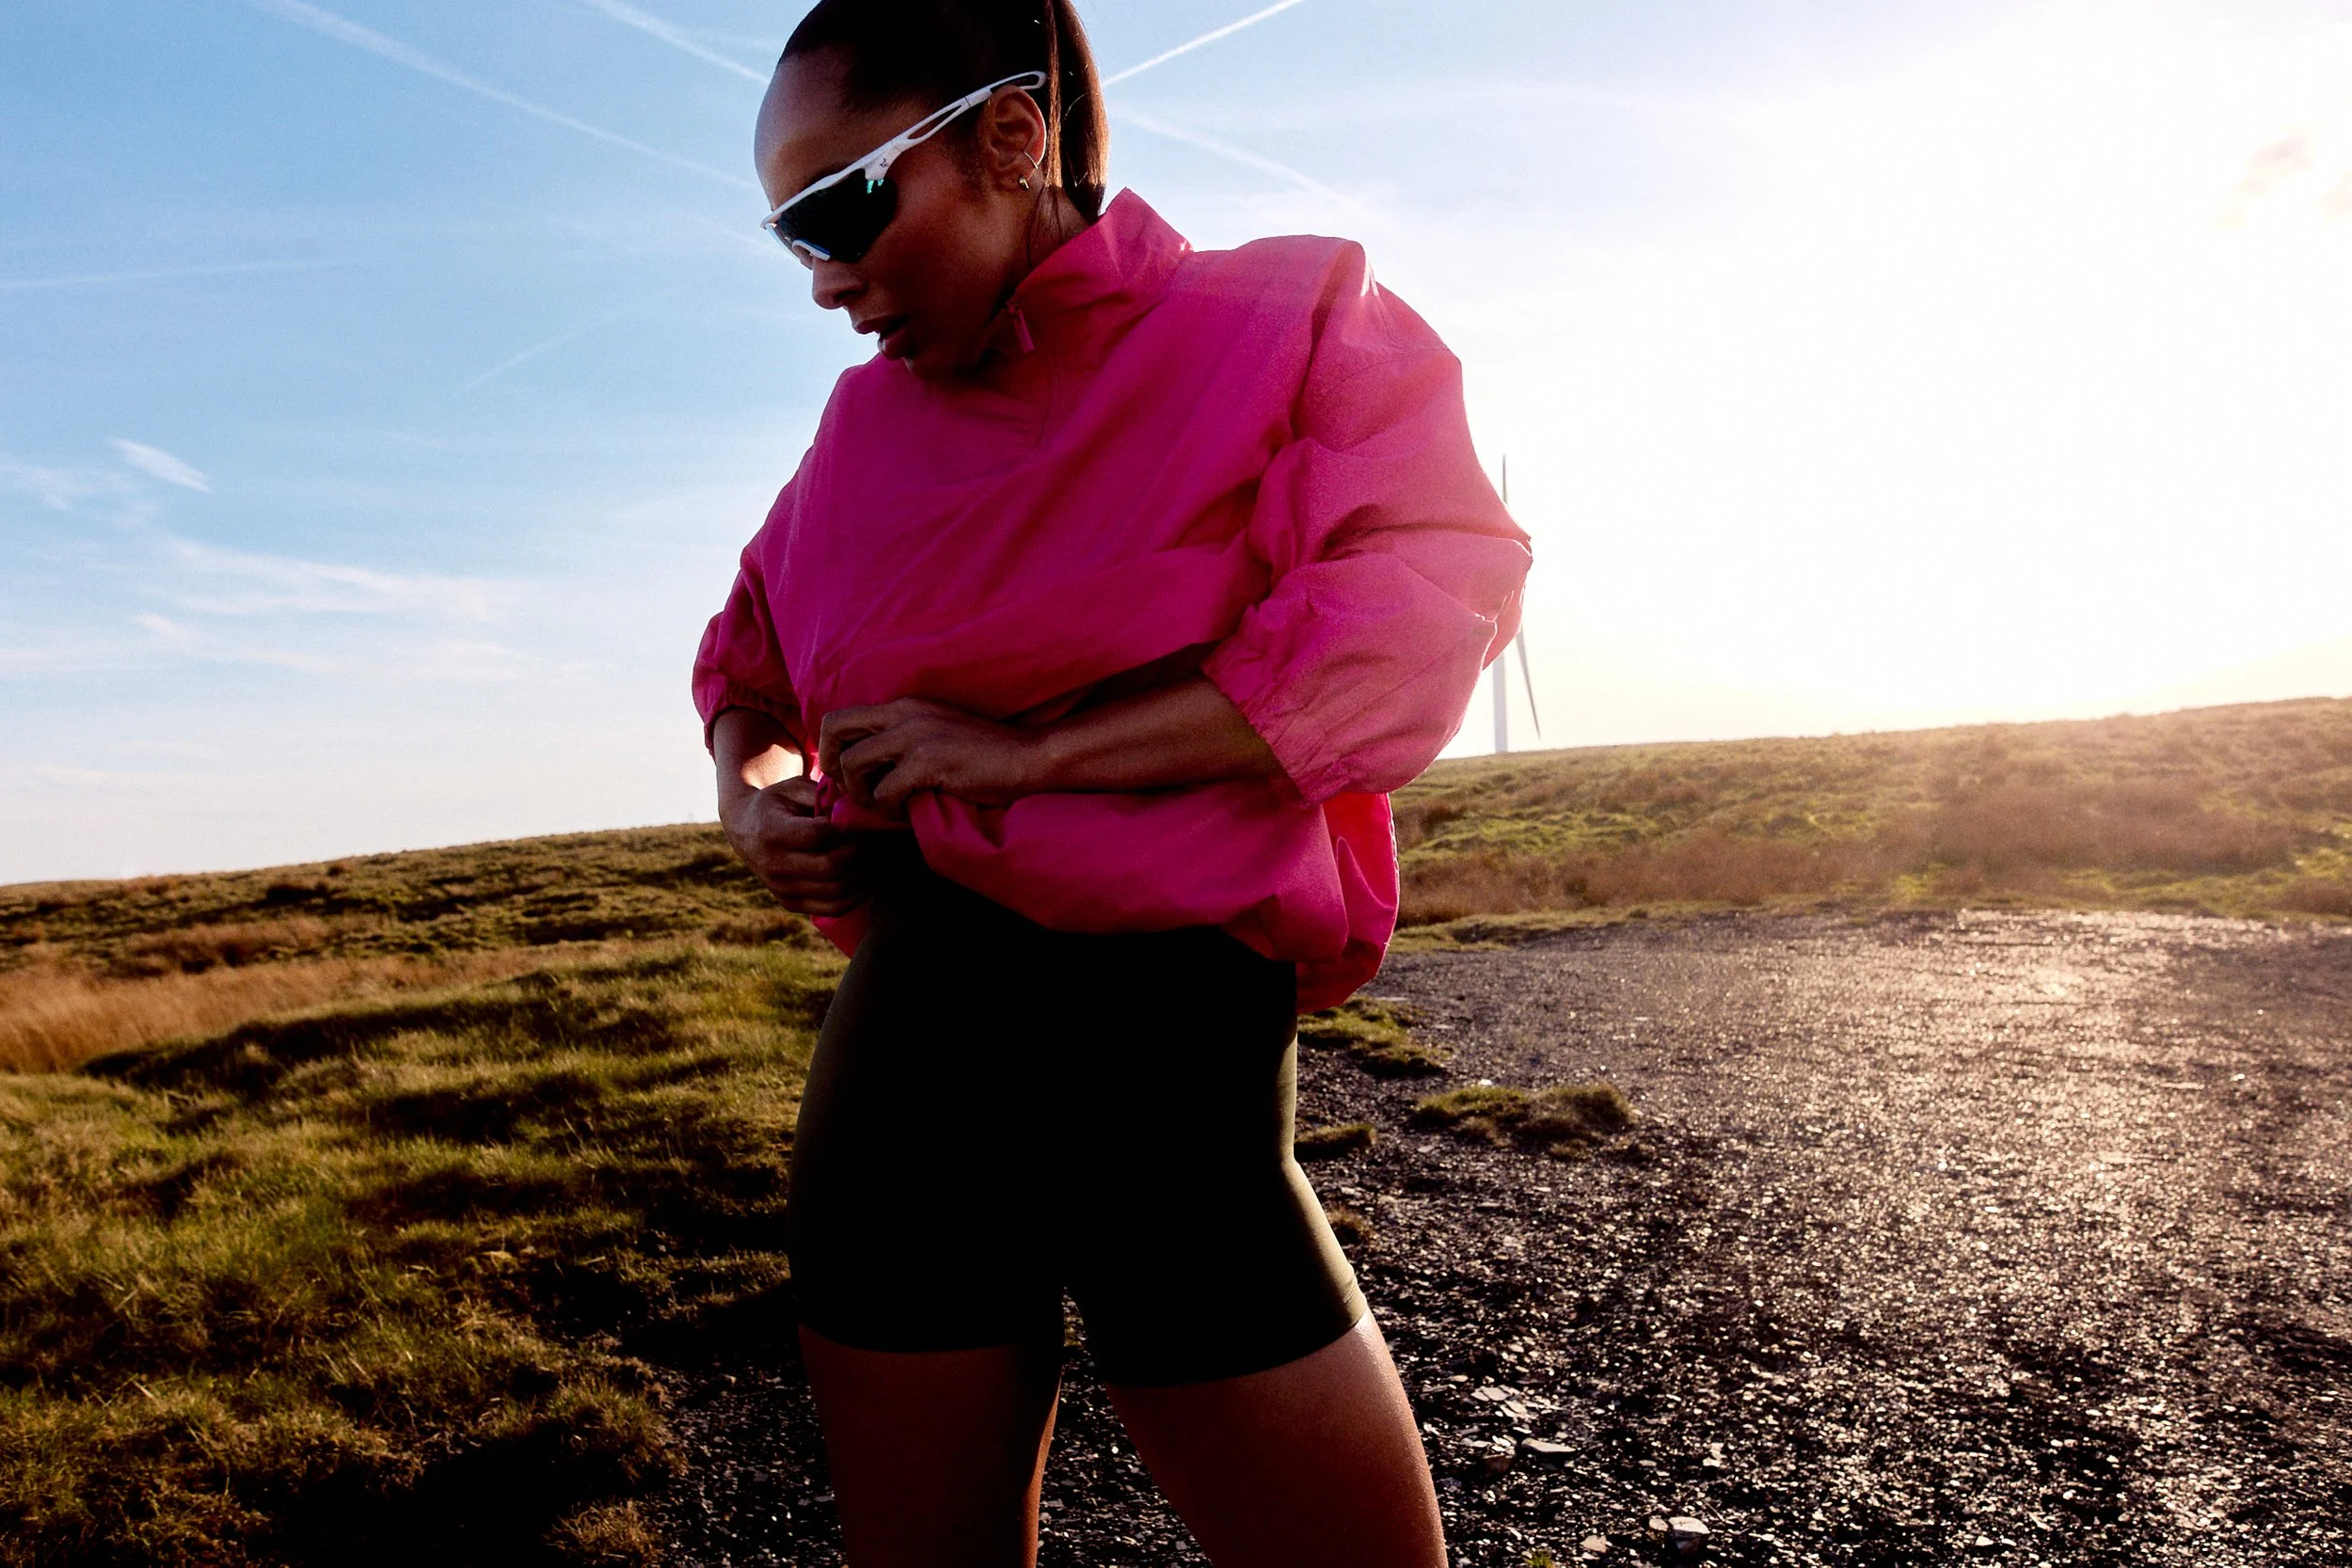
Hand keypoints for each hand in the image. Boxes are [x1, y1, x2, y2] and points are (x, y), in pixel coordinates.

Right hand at [720, 774, 866, 917]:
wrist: (745, 830)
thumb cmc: (777, 804)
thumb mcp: (793, 788)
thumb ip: (823, 795)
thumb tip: (856, 812)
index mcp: (772, 832)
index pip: (820, 835)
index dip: (847, 829)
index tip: (859, 823)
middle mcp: (773, 865)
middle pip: (831, 866)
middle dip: (861, 852)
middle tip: (873, 841)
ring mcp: (781, 889)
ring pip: (836, 891)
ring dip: (864, 876)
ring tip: (874, 858)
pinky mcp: (790, 903)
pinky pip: (833, 908)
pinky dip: (858, 896)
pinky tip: (868, 878)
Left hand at [818, 698, 1047, 816]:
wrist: (1031, 759)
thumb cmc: (987, 757)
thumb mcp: (937, 738)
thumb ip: (902, 746)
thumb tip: (863, 778)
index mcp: (904, 706)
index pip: (840, 718)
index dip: (831, 750)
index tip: (848, 777)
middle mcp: (904, 713)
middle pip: (833, 729)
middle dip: (832, 767)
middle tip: (852, 792)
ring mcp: (915, 735)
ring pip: (853, 764)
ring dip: (861, 794)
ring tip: (885, 806)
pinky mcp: (928, 761)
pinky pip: (884, 792)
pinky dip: (889, 811)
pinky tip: (908, 813)